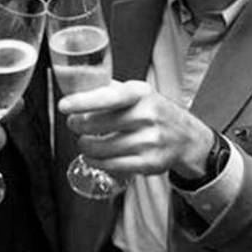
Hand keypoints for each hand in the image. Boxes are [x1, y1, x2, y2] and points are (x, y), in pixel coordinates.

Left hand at [58, 81, 212, 177]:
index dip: (82, 102)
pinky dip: (96, 161)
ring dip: (85, 146)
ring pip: (100, 148)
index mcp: (140, 94)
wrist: (187, 138)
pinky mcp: (149, 163)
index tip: (64, 106)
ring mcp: (149, 141)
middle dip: (78, 126)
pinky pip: (111, 165)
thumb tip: (77, 86)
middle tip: (74, 124)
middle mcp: (146, 115)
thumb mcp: (139, 93)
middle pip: (97, 124)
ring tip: (85, 142)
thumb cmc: (155, 112)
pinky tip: (94, 156)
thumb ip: (111, 89)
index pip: (107, 96)